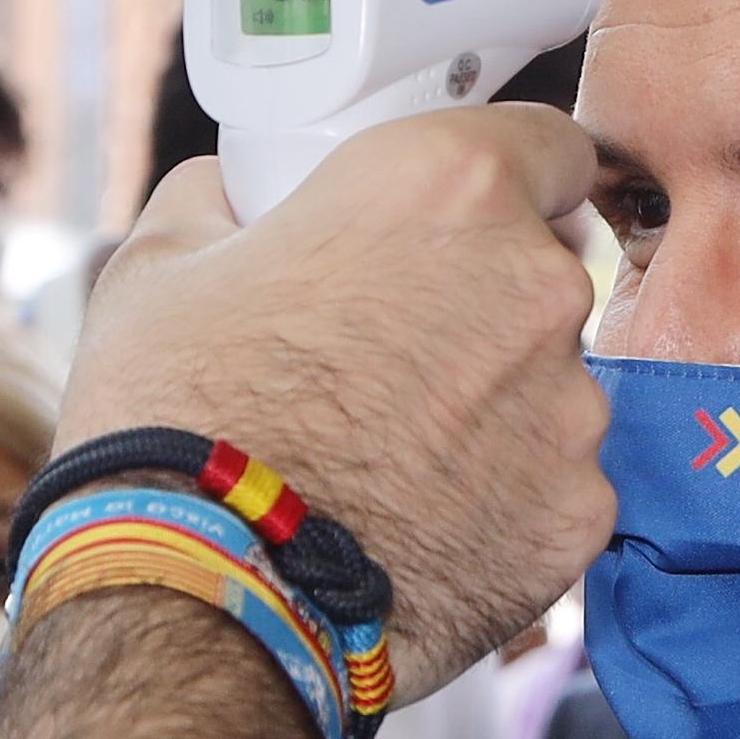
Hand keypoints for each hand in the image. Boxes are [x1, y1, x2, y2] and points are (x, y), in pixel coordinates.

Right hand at [58, 106, 608, 704]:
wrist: (203, 594)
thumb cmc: (177, 415)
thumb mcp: (164, 258)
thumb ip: (234, 199)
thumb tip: (241, 193)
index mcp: (450, 188)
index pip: (548, 144)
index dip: (508, 179)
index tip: (466, 220)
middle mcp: (537, 286)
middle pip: (543, 276)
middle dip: (481, 308)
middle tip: (385, 358)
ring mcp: (570, 410)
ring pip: (551, 391)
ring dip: (492, 412)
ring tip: (388, 461)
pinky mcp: (576, 517)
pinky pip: (552, 490)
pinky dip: (500, 504)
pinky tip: (418, 527)